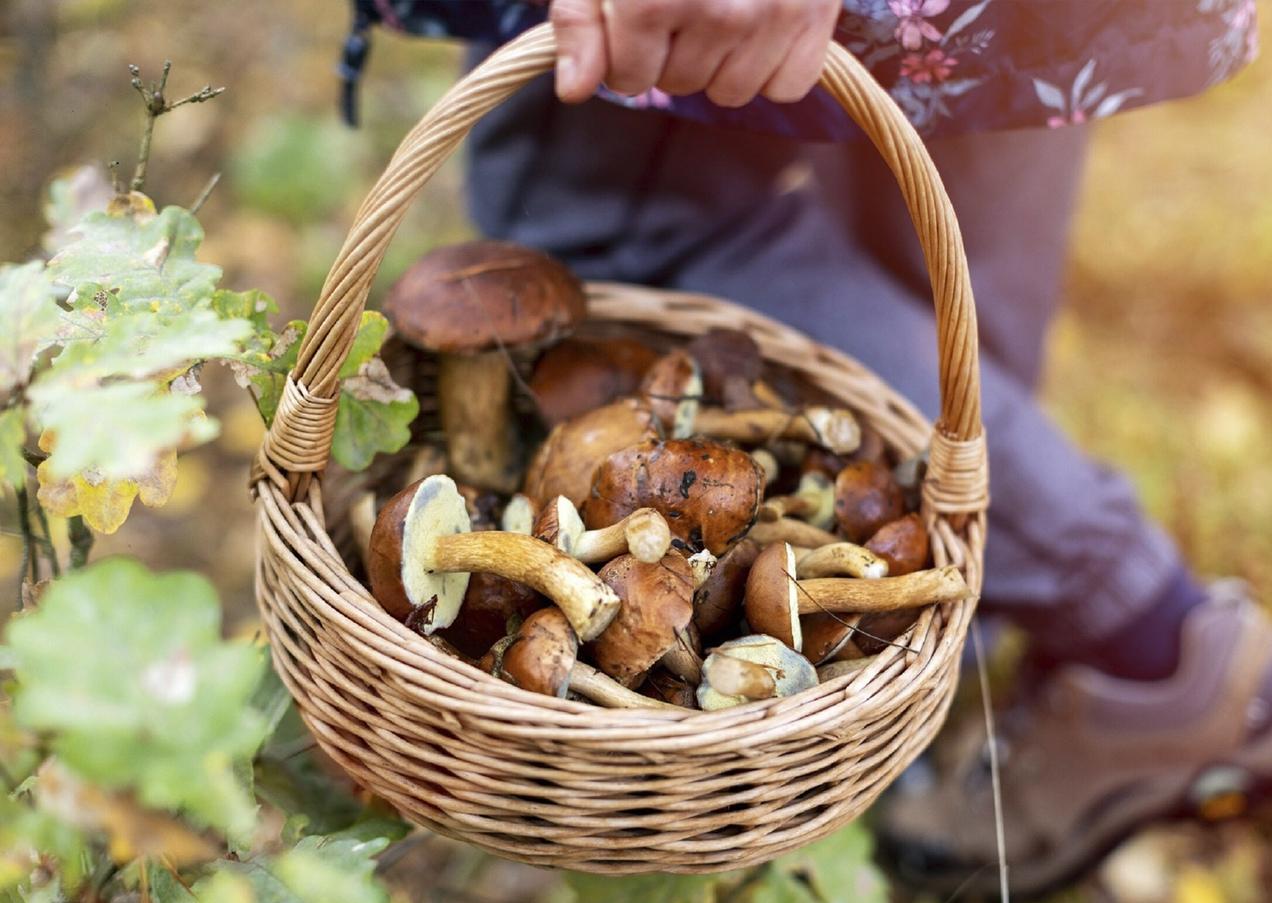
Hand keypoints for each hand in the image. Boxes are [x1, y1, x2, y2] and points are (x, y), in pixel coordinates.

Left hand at [550, 0, 840, 107]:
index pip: (629, 80)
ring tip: (722, 8)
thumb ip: (580, 19)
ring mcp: (773, 17)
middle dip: (672, 52)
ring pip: (731, 93)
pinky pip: (787, 86)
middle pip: (679, 85)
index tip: (635, 18)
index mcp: (656, 0)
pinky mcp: (815, 17)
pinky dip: (773, 67)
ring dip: (721, 62)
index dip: (624, 53)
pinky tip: (760, 26)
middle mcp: (718, 13)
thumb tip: (575, 88)